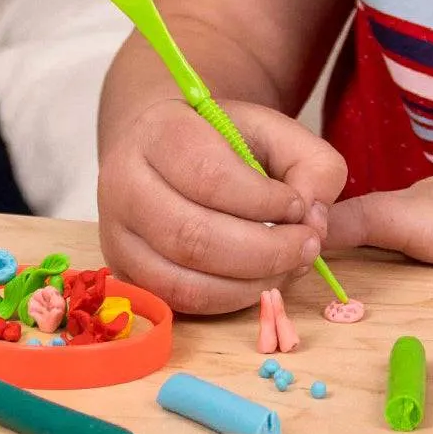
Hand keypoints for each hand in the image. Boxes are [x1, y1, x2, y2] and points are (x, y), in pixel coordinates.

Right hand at [98, 98, 347, 313]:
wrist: (164, 151)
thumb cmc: (221, 141)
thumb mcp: (273, 131)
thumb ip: (311, 162)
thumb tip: (315, 218)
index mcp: (159, 133)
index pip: (209, 176)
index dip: (264, 201)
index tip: (299, 206)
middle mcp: (123, 184)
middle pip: (193, 236)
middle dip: (265, 251)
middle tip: (307, 246)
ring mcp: (117, 234)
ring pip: (184, 280)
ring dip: (251, 283)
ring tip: (288, 266)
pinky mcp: (125, 272)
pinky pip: (179, 302)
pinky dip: (229, 300)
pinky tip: (258, 280)